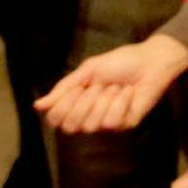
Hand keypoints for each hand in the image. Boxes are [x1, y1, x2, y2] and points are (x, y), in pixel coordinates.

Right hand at [34, 33, 187, 133]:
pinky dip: (120, 102)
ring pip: (92, 125)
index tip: (79, 87)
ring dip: (104, 100)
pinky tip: (128, 92)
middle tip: (99, 86)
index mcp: (78, 103)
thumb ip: (64, 88)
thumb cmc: (120, 62)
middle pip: (71, 126)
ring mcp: (107, 123)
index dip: (63, 105)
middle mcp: (90, 116)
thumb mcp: (89, 70)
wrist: (150, 61)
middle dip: (84, 102)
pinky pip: (112, 121)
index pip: (56, 119)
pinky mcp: (125, 124)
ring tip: (116, 87)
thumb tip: (37, 106)